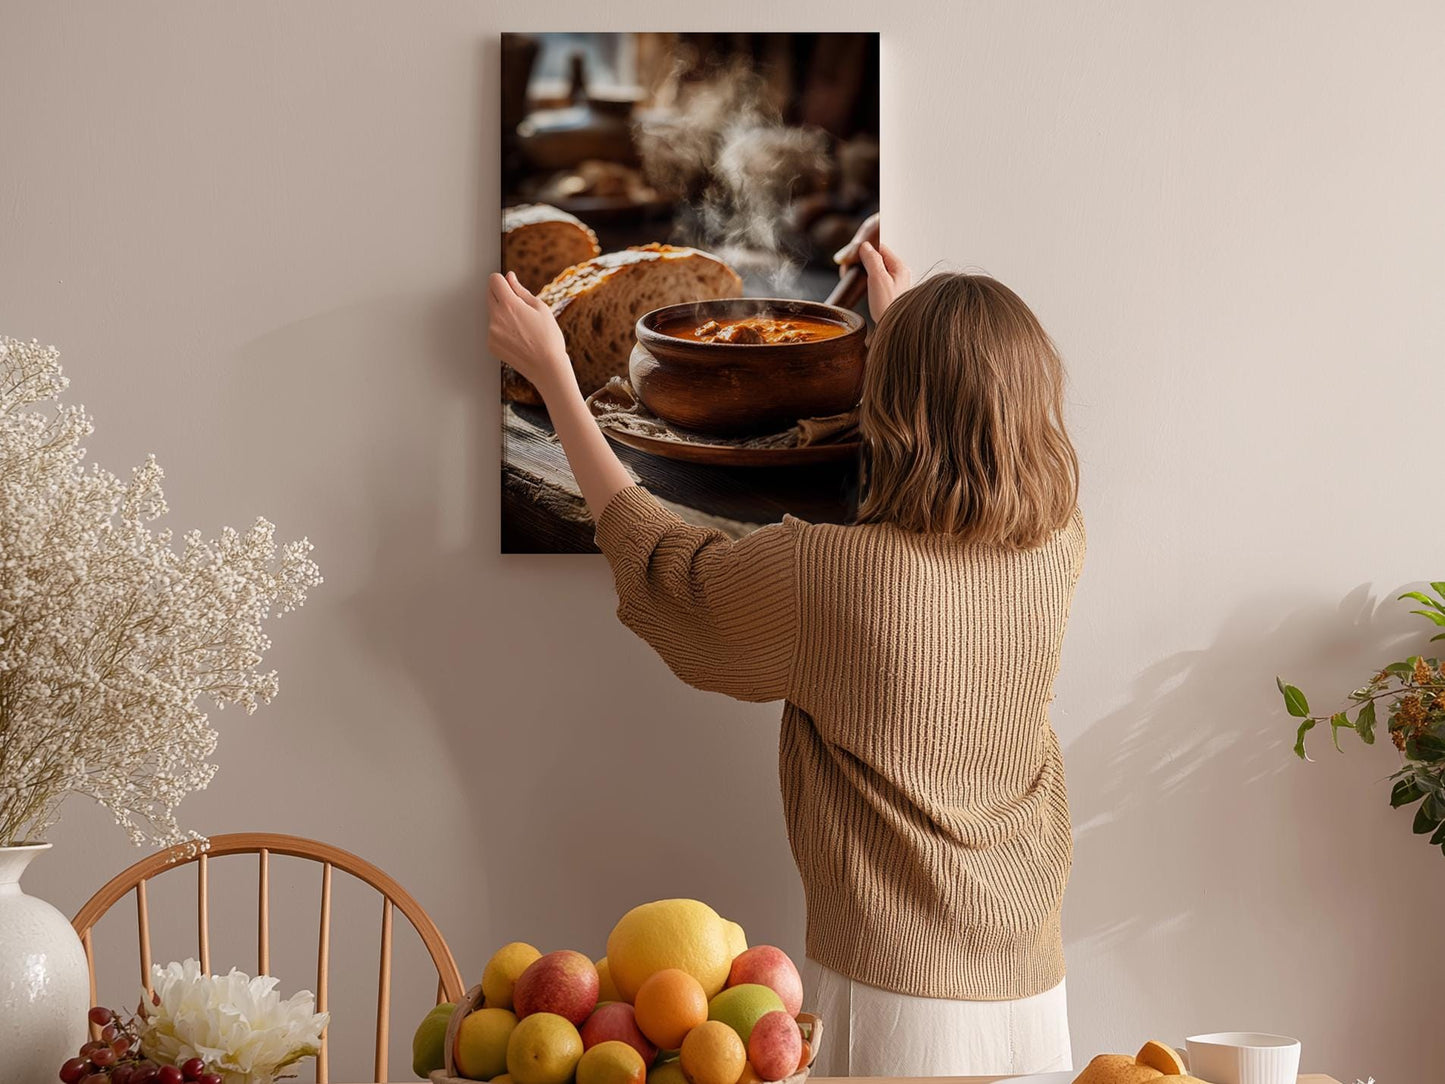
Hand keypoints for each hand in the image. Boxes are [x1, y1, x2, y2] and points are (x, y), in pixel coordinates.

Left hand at [487, 272, 570, 391]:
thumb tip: (509, 277)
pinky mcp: (491, 344)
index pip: (494, 280)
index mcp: (509, 305)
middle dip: (501, 294)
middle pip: (489, 294)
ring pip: (492, 313)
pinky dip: (502, 330)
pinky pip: (493, 329)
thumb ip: (520, 290)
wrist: (547, 367)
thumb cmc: (549, 338)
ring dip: (502, 313)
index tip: (510, 286)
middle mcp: (496, 317)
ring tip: (522, 327)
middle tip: (519, 306)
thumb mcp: (540, 308)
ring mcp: (491, 332)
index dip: (503, 280)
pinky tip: (518, 338)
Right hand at [833, 214, 910, 318]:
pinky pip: (877, 280)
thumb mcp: (878, 279)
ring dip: (864, 271)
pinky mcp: (890, 293)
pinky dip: (868, 280)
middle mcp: (900, 273)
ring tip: (853, 276)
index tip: (852, 255)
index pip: (881, 247)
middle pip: (878, 257)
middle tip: (850, 268)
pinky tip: (862, 287)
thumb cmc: (889, 307)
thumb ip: (872, 259)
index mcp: (899, 267)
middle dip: (862, 260)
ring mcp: (896, 283)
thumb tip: (865, 246)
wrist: (896, 330)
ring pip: (877, 269)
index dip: (865, 249)